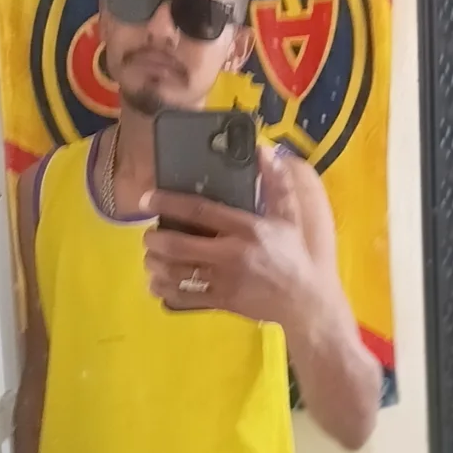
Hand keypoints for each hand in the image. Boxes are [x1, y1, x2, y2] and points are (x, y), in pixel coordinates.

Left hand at [141, 147, 315, 324]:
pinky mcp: (220, 302)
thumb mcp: (289, 217)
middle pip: (178, 246)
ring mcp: (224, 282)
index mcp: (246, 229)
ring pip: (174, 273)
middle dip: (155, 239)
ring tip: (151, 257)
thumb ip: (277, 182)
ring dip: (154, 264)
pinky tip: (158, 282)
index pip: (200, 211)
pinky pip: (182, 298)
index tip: (148, 198)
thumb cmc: (293, 255)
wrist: (303, 301)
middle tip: (150, 235)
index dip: (169, 202)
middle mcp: (230, 254)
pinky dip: (162, 289)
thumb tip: (264, 150)